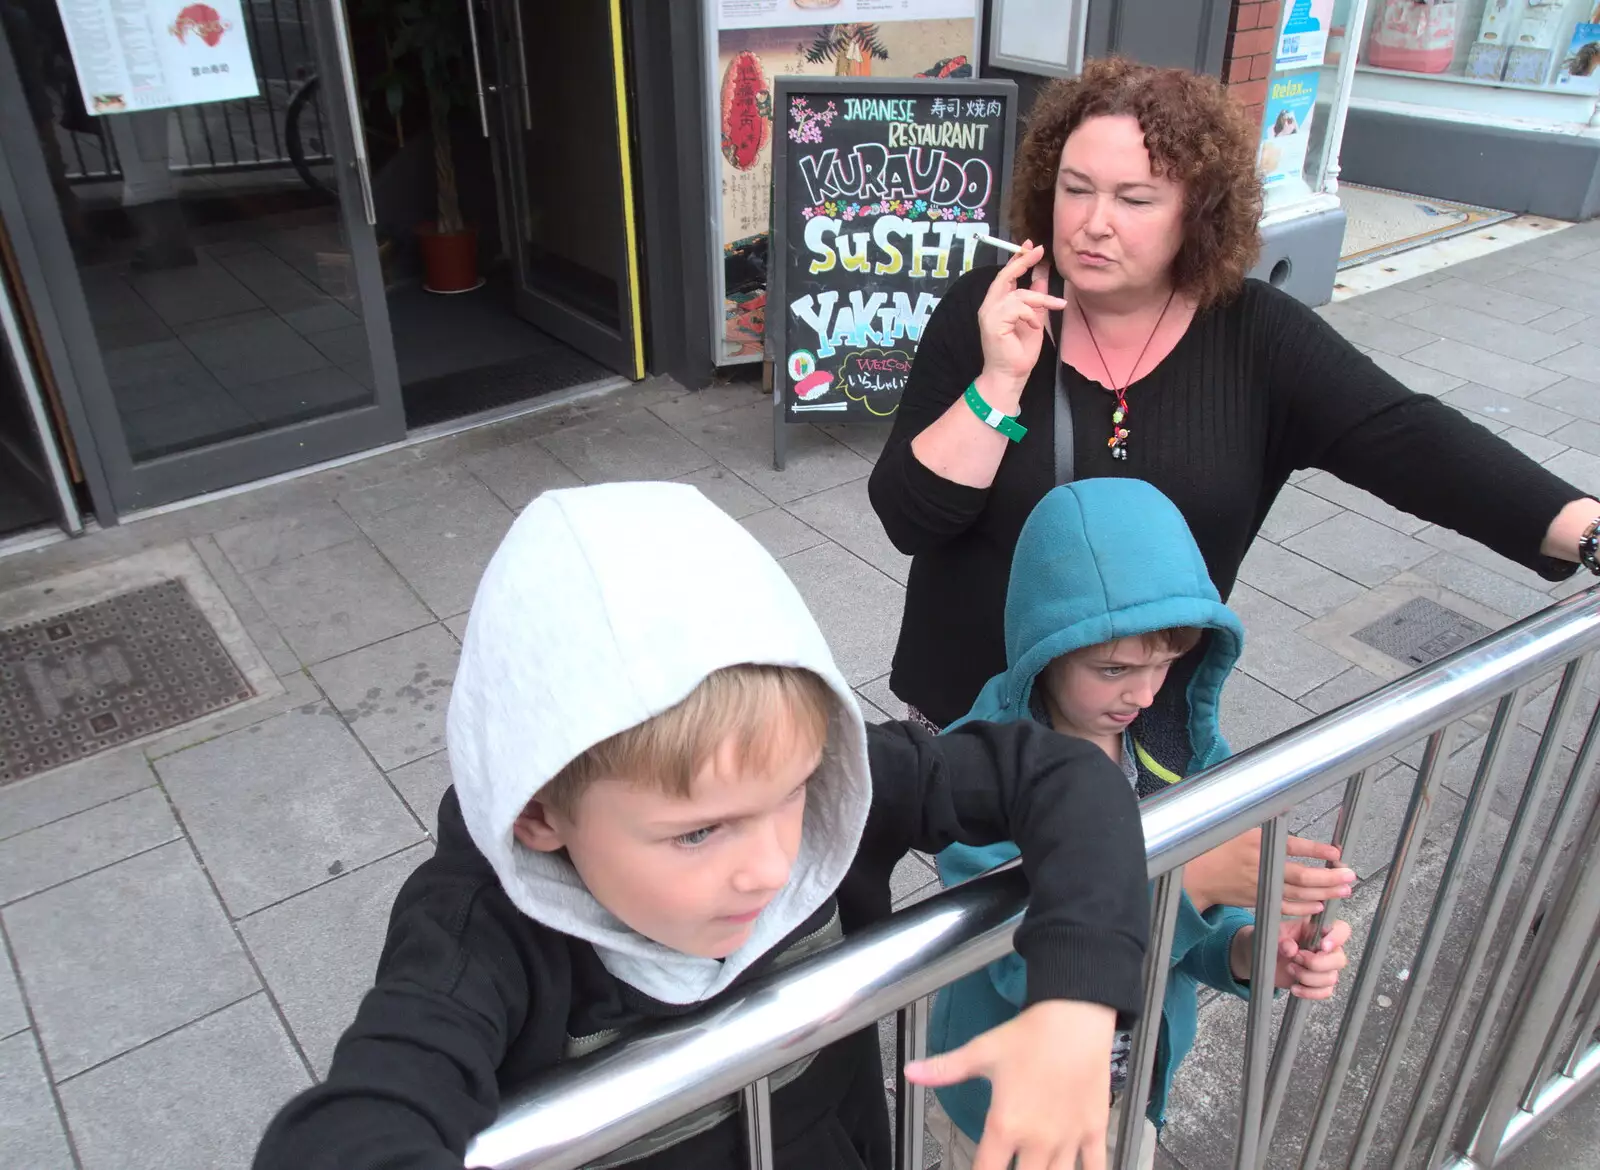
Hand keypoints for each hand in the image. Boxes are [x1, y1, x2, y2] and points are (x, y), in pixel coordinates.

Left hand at [906, 999, 1113, 1169]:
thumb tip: (910, 1072)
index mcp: (1006, 1125)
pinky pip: (1096, 1166)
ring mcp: (1070, 1138)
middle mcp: (1038, 1140)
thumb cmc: (1028, 1035)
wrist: (1075, 1017)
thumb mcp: (981, 1051)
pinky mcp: (1095, 1130)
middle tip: (1007, 1168)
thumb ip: (945, 1069)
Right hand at [976, 241, 1065, 404]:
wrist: (1011, 375)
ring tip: (1054, 307)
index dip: (1017, 260)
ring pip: (1017, 294)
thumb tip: (1041, 276)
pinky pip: (1016, 307)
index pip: (1006, 276)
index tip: (1029, 246)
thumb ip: (1036, 299)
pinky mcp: (993, 323)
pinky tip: (1035, 326)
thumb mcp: (1035, 319)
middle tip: (1038, 250)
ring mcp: (989, 314)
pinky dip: (1030, 315)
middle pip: (1005, 276)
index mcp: (997, 305)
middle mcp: (989, 306)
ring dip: (1039, 299)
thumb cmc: (1019, 352)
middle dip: (1022, 261)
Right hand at [1183, 829, 1354, 915]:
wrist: (1197, 875)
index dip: (1317, 850)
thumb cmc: (1216, 847)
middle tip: (1349, 875)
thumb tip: (1284, 805)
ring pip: (1299, 894)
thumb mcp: (1236, 826)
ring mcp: (1261, 886)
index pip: (1293, 847)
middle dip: (1329, 877)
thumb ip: (1263, 821)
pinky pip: (1286, 908)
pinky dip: (1304, 908)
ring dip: (1324, 892)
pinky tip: (1319, 904)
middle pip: (1302, 876)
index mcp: (1256, 843)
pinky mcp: (1258, 901)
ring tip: (1343, 889)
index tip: (1336, 852)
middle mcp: (1261, 866)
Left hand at [1230, 919, 1351, 998]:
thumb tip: (1291, 948)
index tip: (1322, 946)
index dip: (1337, 938)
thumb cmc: (1268, 939)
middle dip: (1316, 963)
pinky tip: (1294, 988)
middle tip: (1295, 958)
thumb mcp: (1271, 934)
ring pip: (1331, 978)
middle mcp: (1326, 948)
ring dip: (1308, 977)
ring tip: (1290, 969)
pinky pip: (1325, 992)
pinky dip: (1309, 992)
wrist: (1258, 957)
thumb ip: (1281, 938)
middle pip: (1339, 959)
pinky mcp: (1318, 983)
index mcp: (1317, 929)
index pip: (1342, 929)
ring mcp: (1324, 967)